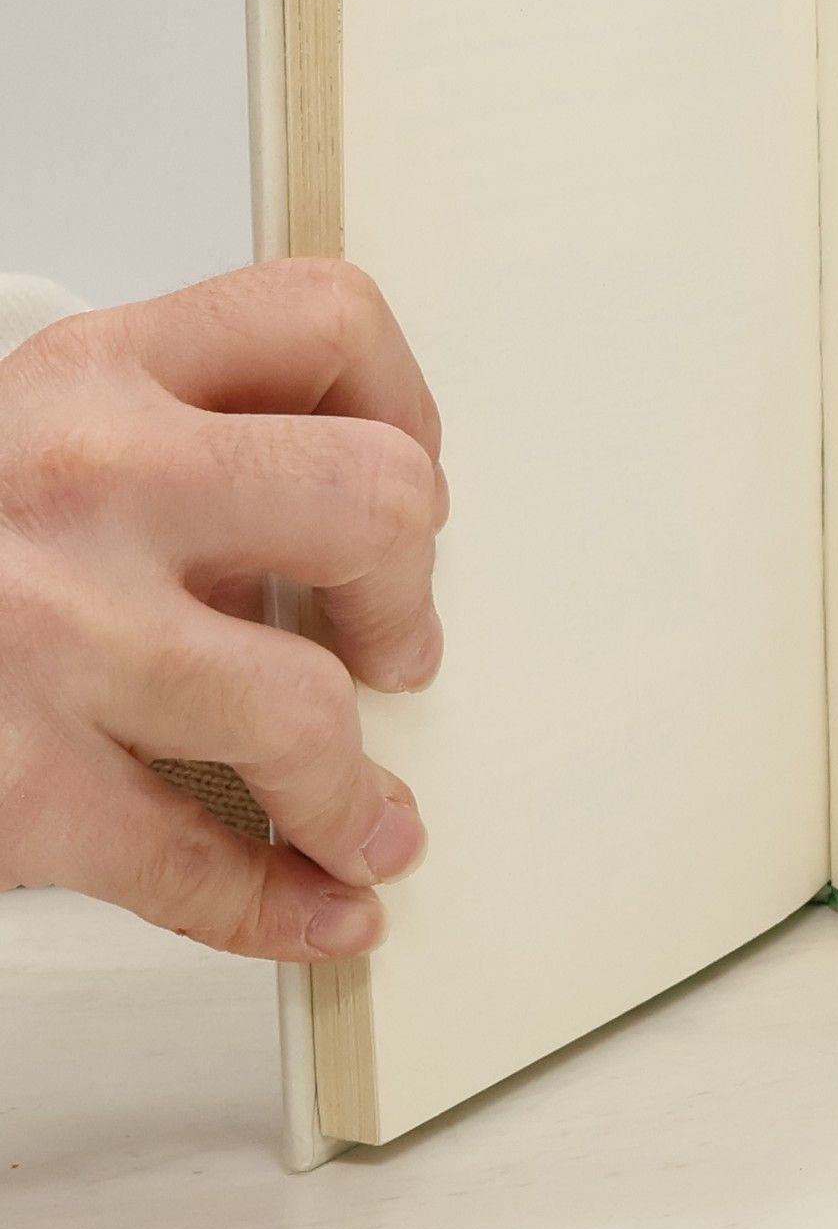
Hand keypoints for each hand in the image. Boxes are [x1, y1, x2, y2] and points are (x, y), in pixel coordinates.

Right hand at [0, 261, 444, 956]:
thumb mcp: (30, 433)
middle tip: (395, 646)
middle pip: (373, 501)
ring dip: (356, 793)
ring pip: (305, 710)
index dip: (404, 401)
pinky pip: (192, 860)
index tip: (407, 467)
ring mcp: (50, 635)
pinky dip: (276, 904)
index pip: (325, 322)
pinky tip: (316, 906)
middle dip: (408, 591)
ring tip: (367, 820)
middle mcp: (86, 485)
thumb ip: (177, 446)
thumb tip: (349, 532)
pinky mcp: (12, 782)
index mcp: (98, 376)